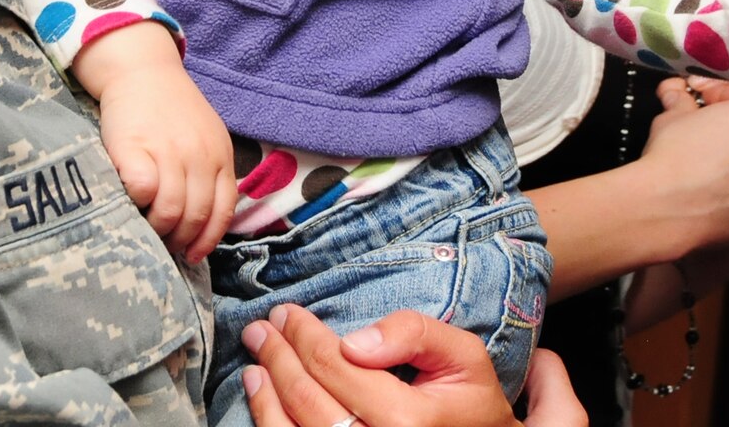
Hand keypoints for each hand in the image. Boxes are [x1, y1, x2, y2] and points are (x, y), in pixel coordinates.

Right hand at [71, 22, 234, 262]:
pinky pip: (142, 190)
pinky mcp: (135, 147)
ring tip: (146, 230)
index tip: (194, 254)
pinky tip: (130, 205)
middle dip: (181, 240)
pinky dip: (137, 205)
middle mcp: (199, 154)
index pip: (223, 210)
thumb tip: (201, 221)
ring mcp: (168, 151)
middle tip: (164, 246)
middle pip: (197, 215)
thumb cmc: (170, 109)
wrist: (141, 70)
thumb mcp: (205, 136)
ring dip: (158, 229)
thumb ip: (209, 171)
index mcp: (220, 154)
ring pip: (171, 210)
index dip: (208, 239)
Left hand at [241, 303, 586, 426]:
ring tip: (257, 358)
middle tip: (262, 328)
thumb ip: (414, 334)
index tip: (286, 313)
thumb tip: (353, 341)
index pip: (337, 366)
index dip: (304, 335)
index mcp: (408, 421)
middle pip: (308, 397)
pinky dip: (270, 422)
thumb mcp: (463, 357)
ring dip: (266, 390)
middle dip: (278, 356)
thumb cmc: (472, 406)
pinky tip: (262, 398)